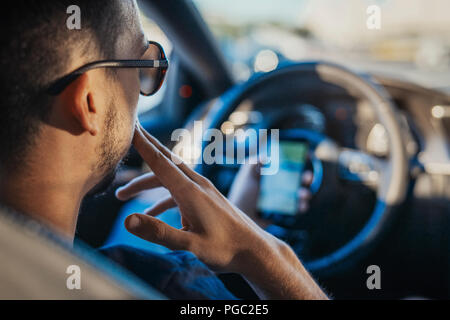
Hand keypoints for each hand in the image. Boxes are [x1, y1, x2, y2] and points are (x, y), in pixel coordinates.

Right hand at [115, 123, 276, 273]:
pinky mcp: (206, 199)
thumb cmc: (226, 249)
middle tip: (126, 135)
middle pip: (163, 162)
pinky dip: (162, 198)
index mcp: (190, 191)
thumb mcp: (191, 245)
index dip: (142, 143)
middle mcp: (196, 185)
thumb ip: (159, 232)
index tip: (131, 124)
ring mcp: (202, 191)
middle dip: (143, 150)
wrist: (255, 250)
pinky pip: (179, 192)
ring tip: (121, 195)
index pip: (160, 162)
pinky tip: (151, 213)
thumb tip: (127, 219)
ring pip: (169, 178)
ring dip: (146, 184)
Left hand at [228, 161, 313, 227]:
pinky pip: (296, 208)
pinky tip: (302, 206)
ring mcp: (282, 199)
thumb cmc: (241, 194)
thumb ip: (253, 163)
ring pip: (300, 194)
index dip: (299, 160)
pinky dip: (301, 207)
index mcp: (272, 174)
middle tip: (308, 177)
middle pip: (298, 180)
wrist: (239, 215)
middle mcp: (279, 185)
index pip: (289, 165)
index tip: (308, 155)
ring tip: (303, 194)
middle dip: (307, 177)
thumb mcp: (245, 175)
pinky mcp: (283, 212)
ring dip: (305, 193)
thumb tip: (266, 156)